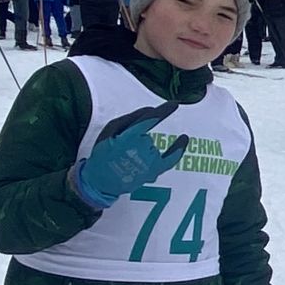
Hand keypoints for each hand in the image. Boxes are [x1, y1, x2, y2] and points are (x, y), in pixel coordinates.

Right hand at [71, 101, 189, 208]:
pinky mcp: (154, 172)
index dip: (163, 111)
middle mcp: (141, 150)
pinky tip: (184, 138)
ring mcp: (149, 163)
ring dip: (145, 147)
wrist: (100, 181)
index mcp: (128, 138)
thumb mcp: (109, 130)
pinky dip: (178, 149)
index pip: (150, 120)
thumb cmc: (102, 153)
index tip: (174, 104)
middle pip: (148, 135)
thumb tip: (151, 110)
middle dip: (138, 138)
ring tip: (128, 156)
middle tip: (121, 148)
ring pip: (155, 145)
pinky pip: (171, 159)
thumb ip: (130, 119)